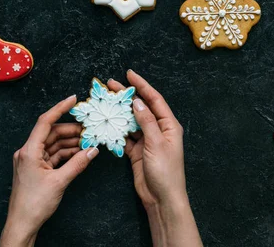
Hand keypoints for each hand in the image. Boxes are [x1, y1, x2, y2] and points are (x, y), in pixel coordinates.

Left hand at [0, 95, 98, 246]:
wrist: (22, 224)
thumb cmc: (34, 204)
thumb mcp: (60, 182)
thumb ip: (78, 163)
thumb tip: (93, 150)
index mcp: (29, 151)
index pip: (45, 122)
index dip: (60, 108)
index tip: (73, 99)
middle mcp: (28, 152)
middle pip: (52, 133)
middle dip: (72, 130)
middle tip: (90, 129)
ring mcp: (32, 160)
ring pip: (54, 144)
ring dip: (71, 142)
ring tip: (89, 142)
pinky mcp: (36, 168)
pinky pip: (53, 155)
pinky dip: (66, 153)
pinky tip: (80, 153)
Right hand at [107, 70, 201, 246]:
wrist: (162, 199)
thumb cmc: (165, 172)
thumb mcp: (156, 144)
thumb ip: (146, 122)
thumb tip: (138, 102)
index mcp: (168, 125)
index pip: (154, 99)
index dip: (142, 85)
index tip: (129, 74)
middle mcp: (158, 130)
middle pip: (141, 108)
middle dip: (127, 96)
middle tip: (110, 85)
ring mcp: (147, 141)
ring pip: (131, 121)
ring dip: (119, 112)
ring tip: (105, 101)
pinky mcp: (137, 152)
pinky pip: (126, 136)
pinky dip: (117, 130)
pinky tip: (106, 123)